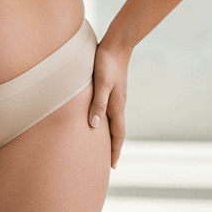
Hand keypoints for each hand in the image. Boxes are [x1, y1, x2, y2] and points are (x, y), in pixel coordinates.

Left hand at [88, 39, 130, 168]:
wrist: (116, 45)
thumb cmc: (106, 63)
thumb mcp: (101, 83)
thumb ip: (98, 103)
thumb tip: (94, 126)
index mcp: (116, 106)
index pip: (117, 134)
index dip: (114, 150)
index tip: (112, 166)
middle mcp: (118, 104)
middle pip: (117, 131)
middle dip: (113, 148)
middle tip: (108, 163)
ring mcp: (116, 97)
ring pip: (113, 122)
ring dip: (110, 136)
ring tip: (103, 146)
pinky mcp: (112, 90)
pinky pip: (109, 112)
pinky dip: (106, 122)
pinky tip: (99, 121)